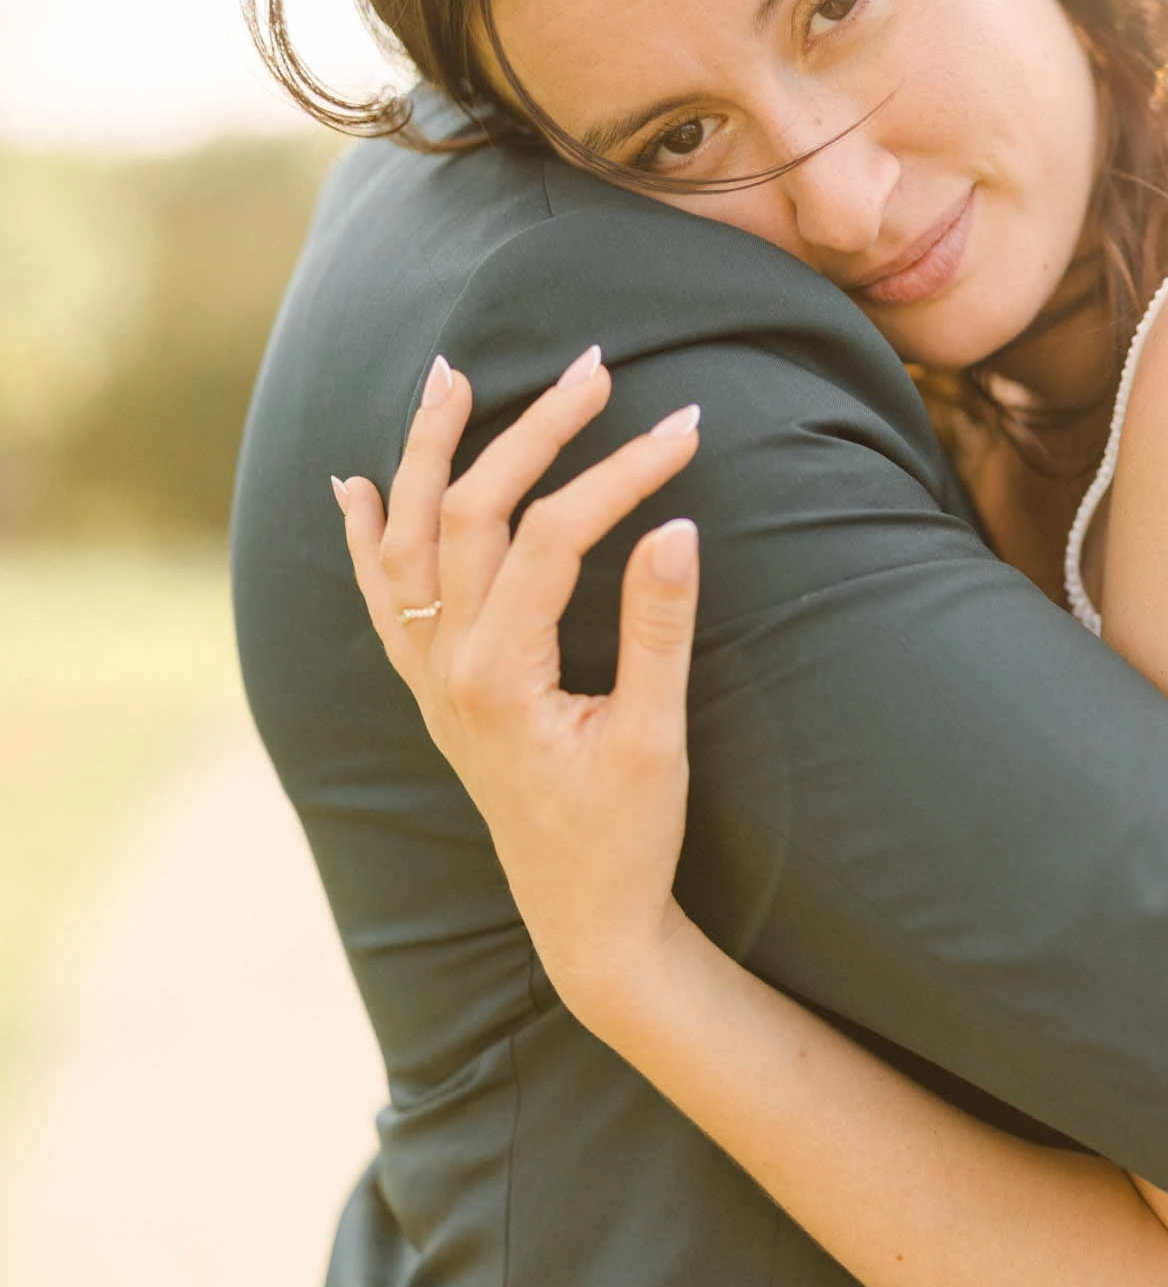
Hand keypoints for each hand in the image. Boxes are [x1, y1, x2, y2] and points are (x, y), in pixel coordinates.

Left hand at [335, 347, 705, 1040]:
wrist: (583, 920)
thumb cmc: (627, 837)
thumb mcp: (655, 739)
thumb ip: (658, 631)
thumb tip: (679, 527)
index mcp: (499, 676)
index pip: (554, 535)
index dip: (621, 473)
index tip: (689, 427)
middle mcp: (447, 668)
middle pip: (473, 512)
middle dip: (535, 428)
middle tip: (598, 366)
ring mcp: (430, 678)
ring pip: (409, 537)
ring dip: (429, 450)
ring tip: (452, 373)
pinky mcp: (433, 691)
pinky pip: (381, 598)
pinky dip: (366, 535)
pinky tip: (359, 483)